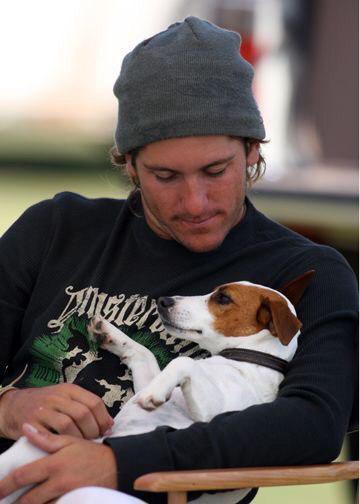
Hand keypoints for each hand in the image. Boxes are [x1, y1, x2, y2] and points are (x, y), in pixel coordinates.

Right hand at [0, 384, 113, 439]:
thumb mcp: (66, 398)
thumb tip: (109, 424)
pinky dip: (60, 444)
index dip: (103, 419)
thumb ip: (86, 406)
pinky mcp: (31, 425)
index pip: (94, 402)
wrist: (14, 405)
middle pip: (83, 414)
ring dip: (78, 439)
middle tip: (94, 440)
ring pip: (68, 425)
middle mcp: (57, 397)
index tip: (106, 430)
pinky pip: (50, 437)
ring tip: (81, 445)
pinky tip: (64, 448)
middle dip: (93, 430)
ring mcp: (43, 410)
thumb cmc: (46, 404)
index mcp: (69, 390)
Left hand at [0, 424, 117, 503]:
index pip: (22, 476)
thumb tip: (26, 428)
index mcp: (54, 464)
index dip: (5, 485)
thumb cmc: (91, 453)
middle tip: (4, 502)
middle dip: (14, 503)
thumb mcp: (70, 441)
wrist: (117, 467)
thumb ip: (46, 438)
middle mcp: (58, 483)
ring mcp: (66, 497)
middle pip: (27, 499)